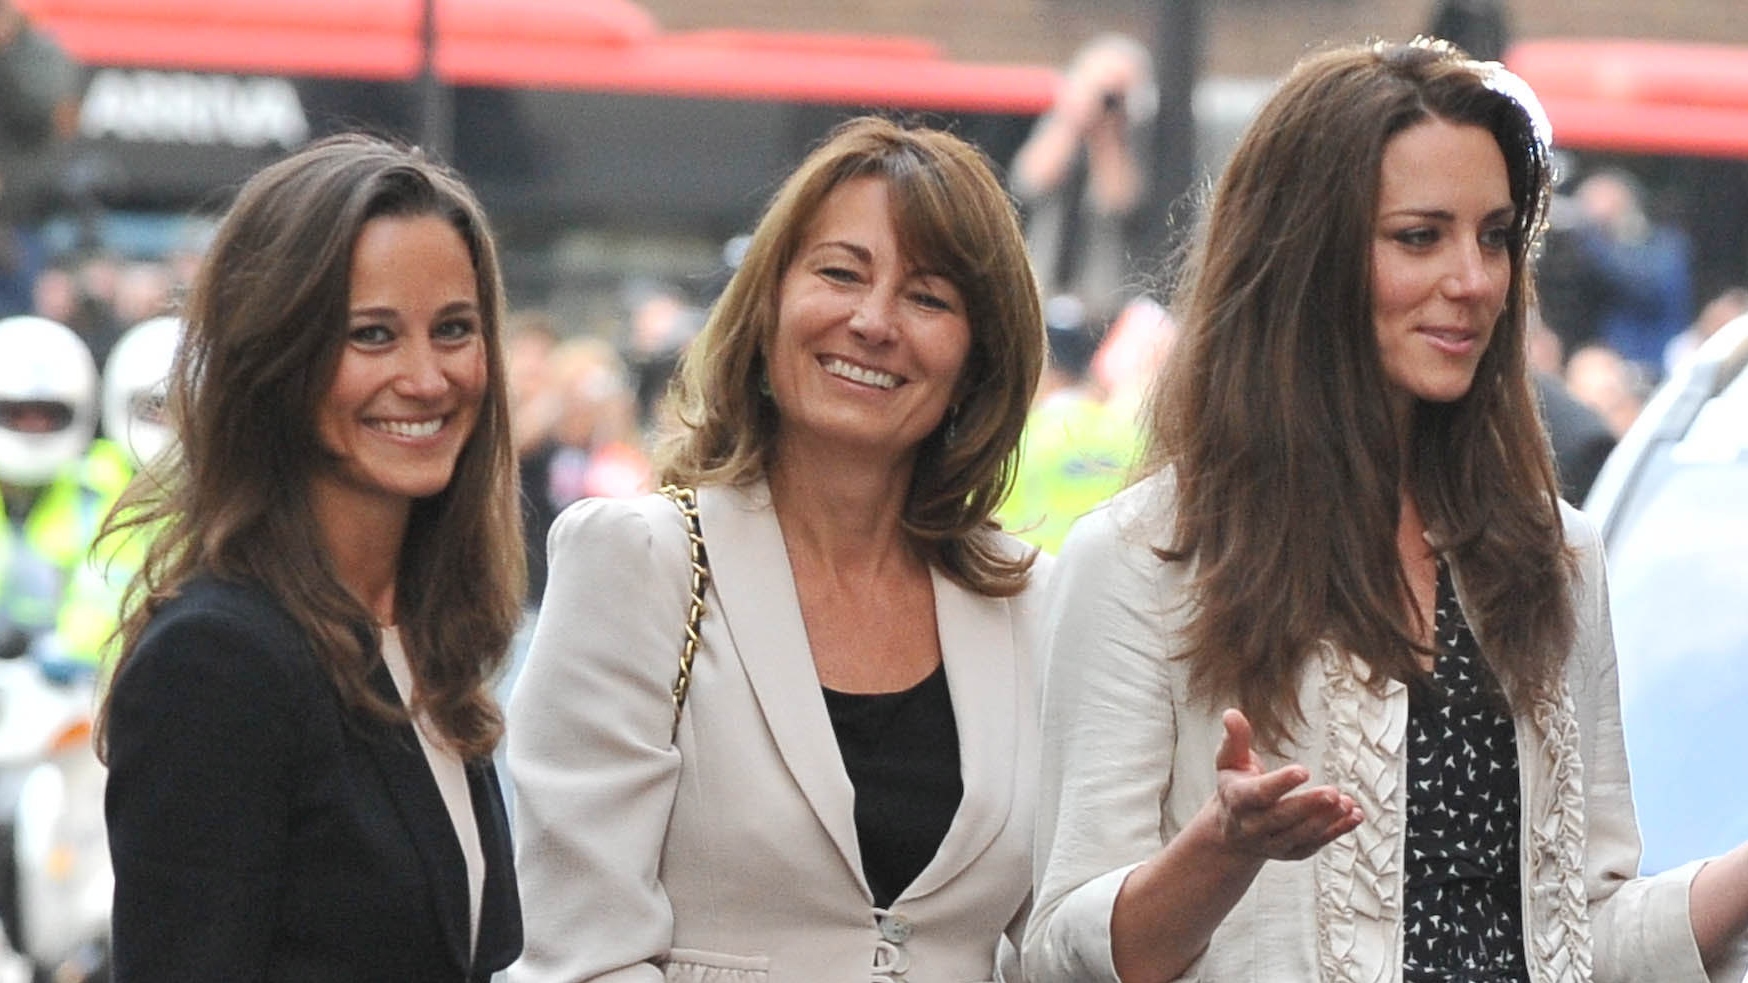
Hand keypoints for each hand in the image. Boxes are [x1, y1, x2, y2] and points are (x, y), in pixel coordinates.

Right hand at [1210, 708, 1363, 861]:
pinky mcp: (1292, 852)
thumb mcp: (1230, 761)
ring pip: (1300, 835)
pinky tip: (1355, 816)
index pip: (1259, 794)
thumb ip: (1235, 739)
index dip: (1280, 783)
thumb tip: (1231, 713)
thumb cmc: (1235, 787)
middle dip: (1308, 806)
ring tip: (1347, 803)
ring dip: (1326, 820)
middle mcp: (1253, 826)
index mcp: (1238, 801)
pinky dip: (1337, 832)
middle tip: (1333, 792)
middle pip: (1282, 818)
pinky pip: (1316, 844)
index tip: (1303, 770)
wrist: (1231, 831)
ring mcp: (1273, 843)